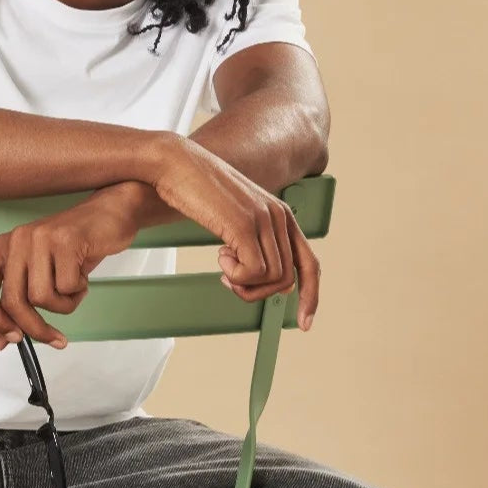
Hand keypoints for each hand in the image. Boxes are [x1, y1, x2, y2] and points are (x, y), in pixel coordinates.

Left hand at [0, 195, 141, 351]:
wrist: (109, 215)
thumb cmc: (74, 248)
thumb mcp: (41, 277)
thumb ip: (17, 308)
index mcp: (3, 248)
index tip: (13, 338)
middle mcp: (16, 240)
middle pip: (13, 301)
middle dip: (36, 328)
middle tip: (55, 338)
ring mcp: (40, 238)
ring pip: (41, 297)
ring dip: (63, 305)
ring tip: (73, 289)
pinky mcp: (65, 240)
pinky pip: (67, 287)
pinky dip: (78, 292)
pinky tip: (83, 276)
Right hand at [153, 137, 319, 330]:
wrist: (176, 164)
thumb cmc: (197, 191)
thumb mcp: (235, 217)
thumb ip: (255, 242)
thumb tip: (274, 282)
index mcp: (281, 214)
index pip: (310, 263)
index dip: (311, 296)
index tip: (305, 323)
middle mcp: (279, 216)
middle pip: (286, 279)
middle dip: (257, 292)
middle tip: (229, 281)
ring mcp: (263, 220)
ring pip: (270, 279)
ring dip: (243, 284)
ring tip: (222, 264)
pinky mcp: (244, 225)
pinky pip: (252, 272)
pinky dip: (234, 275)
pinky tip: (219, 256)